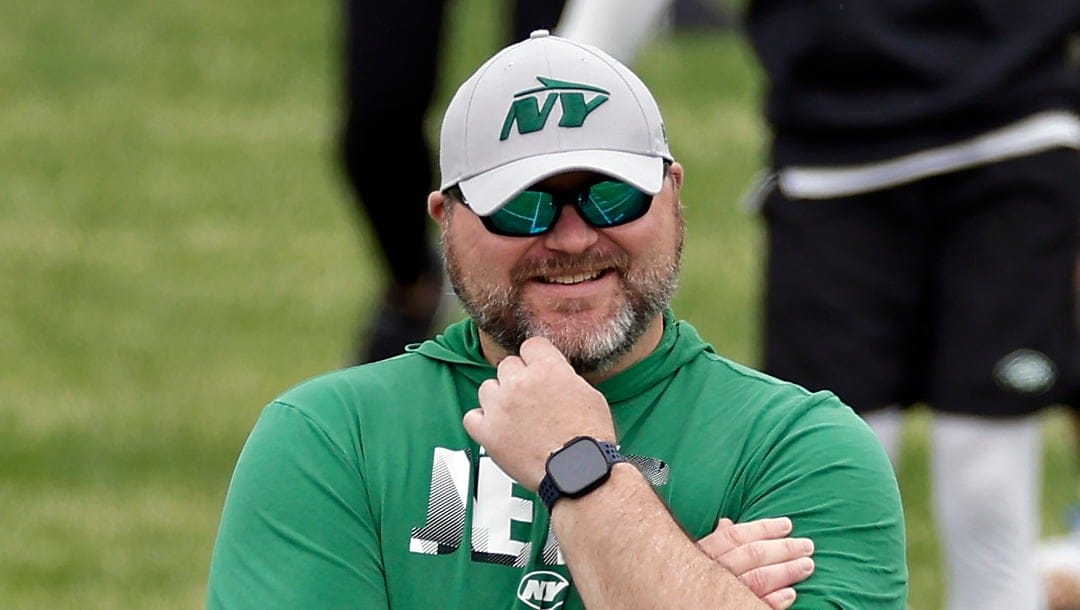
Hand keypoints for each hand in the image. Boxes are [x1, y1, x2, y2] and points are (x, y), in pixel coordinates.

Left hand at [463, 336, 615, 490]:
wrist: (577, 471)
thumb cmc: (588, 440)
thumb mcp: (590, 396)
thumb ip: (566, 379)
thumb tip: (558, 377)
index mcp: (548, 369)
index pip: (531, 346)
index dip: (536, 358)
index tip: (536, 367)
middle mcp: (520, 383)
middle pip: (508, 366)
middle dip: (518, 379)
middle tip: (529, 398)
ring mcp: (501, 407)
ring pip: (487, 388)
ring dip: (499, 398)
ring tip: (513, 415)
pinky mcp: (488, 432)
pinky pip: (471, 417)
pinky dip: (481, 421)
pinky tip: (495, 427)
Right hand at [698, 517, 814, 608]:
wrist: (671, 601)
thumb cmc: (687, 576)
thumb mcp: (696, 554)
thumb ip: (714, 540)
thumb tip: (727, 523)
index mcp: (705, 551)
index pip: (737, 536)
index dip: (764, 528)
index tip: (788, 525)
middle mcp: (713, 570)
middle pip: (752, 555)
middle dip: (783, 549)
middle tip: (807, 546)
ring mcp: (722, 592)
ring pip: (758, 579)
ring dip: (786, 571)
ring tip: (807, 566)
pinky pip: (753, 604)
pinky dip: (773, 600)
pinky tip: (791, 594)